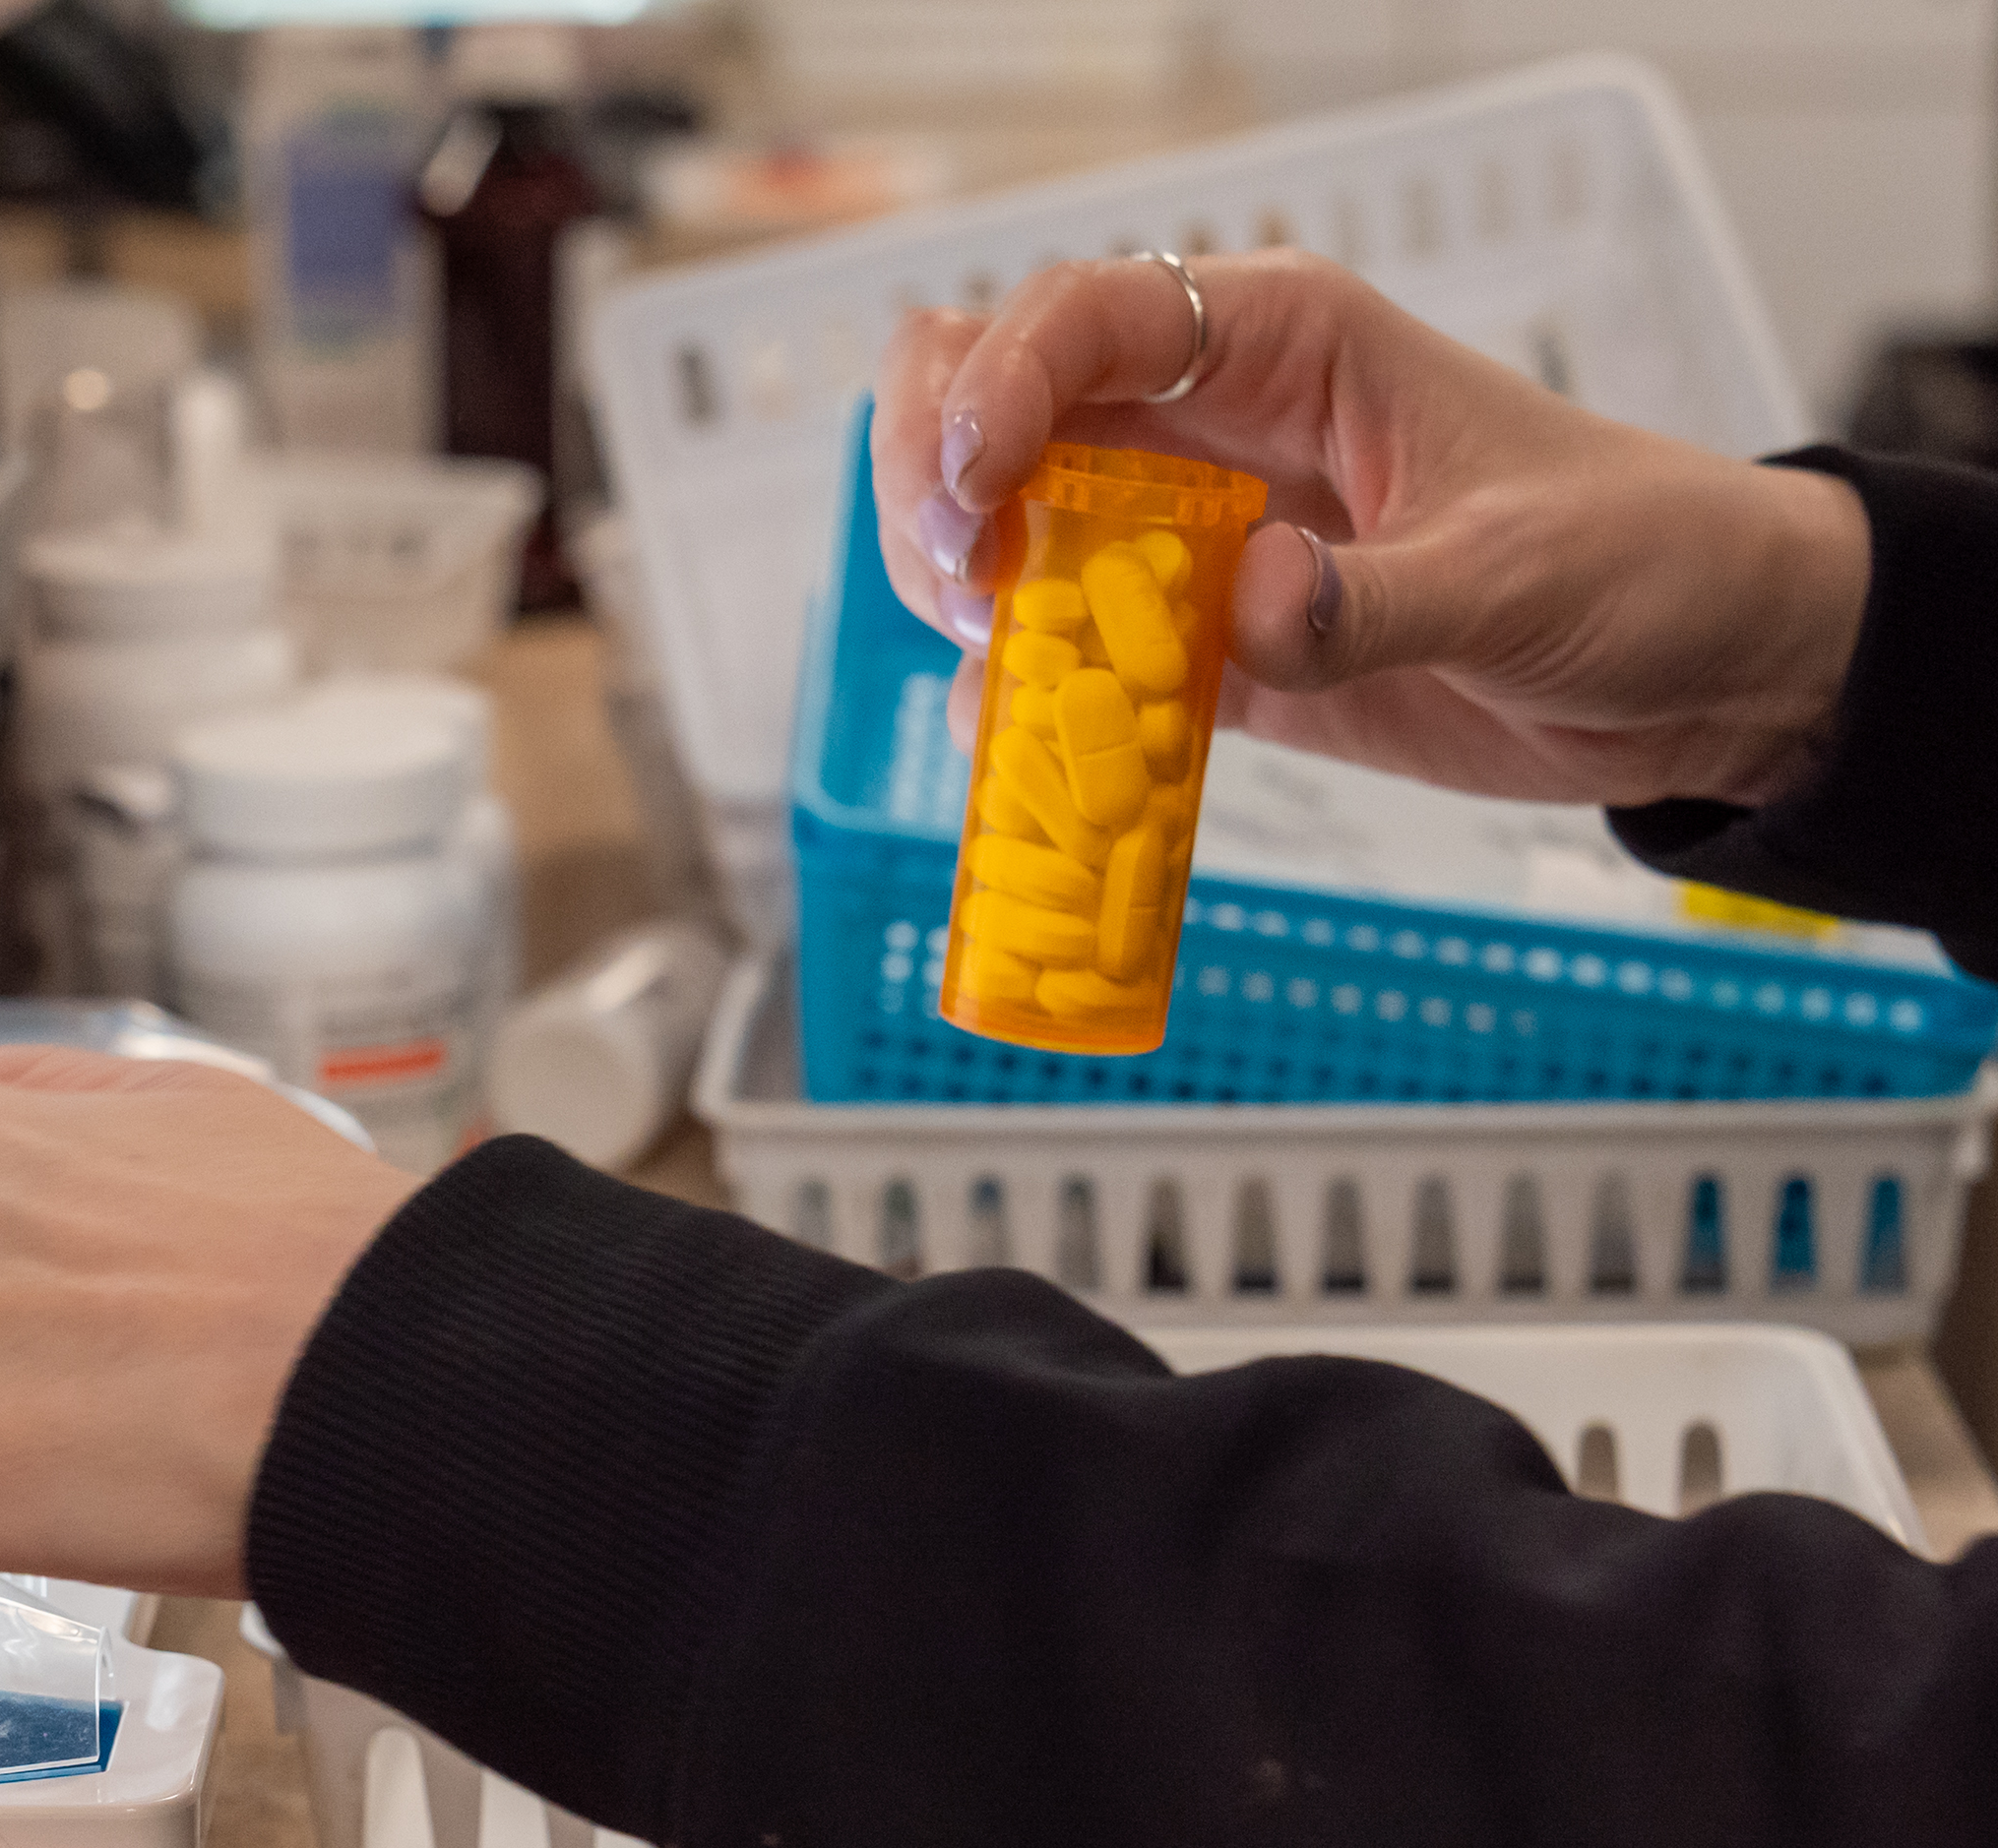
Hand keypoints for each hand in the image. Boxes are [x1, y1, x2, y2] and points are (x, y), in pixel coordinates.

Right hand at [877, 250, 1870, 808]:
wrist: (1703, 671)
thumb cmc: (1638, 561)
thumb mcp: (1520, 575)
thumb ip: (1375, 599)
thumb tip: (1243, 609)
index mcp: (1280, 343)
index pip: (1086, 315)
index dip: (998, 385)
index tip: (973, 490)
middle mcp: (1204, 421)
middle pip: (987, 394)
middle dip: (933, 477)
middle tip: (962, 585)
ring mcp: (1183, 533)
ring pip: (996, 520)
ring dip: (957, 588)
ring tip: (1001, 669)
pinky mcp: (1194, 643)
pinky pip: (1059, 652)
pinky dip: (1012, 696)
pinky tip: (1028, 743)